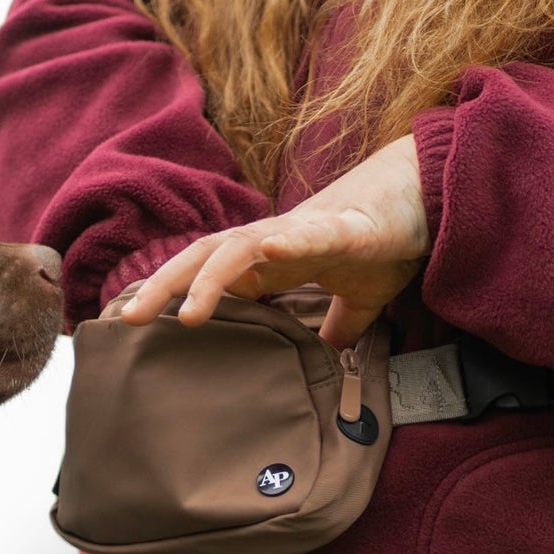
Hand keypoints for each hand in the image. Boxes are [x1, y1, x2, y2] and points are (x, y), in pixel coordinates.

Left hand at [119, 135, 430, 348]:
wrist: (428, 195)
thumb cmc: (386, 241)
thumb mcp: (359, 299)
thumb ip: (339, 327)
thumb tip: (330, 358)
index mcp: (268, 260)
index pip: (205, 275)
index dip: (169, 294)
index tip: (135, 323)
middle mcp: (271, 243)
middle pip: (202, 259)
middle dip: (162, 286)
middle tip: (125, 320)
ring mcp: (300, 232)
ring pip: (235, 248)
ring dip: (205, 278)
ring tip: (183, 314)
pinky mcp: (339, 228)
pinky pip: (300, 236)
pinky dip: (278, 246)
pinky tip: (257, 259)